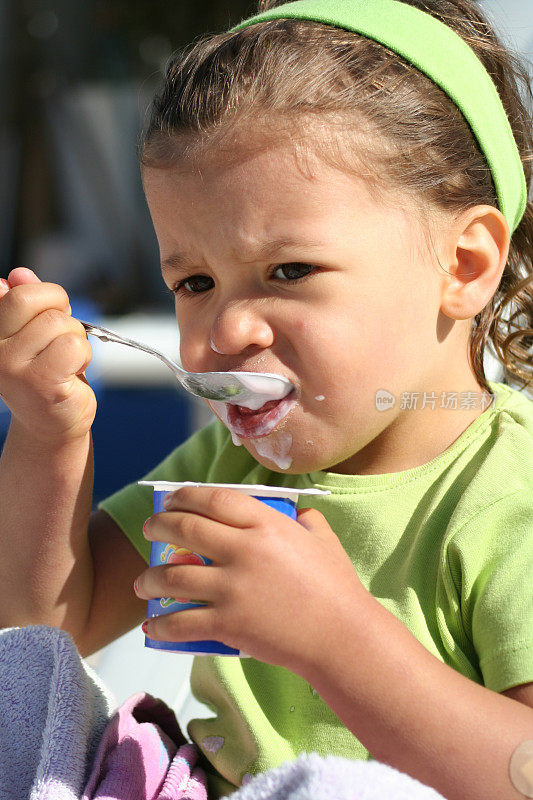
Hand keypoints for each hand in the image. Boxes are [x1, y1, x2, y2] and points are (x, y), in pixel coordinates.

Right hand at [0, 268, 94, 442]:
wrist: (52, 425)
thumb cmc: (48, 376)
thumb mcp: (34, 335)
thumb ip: (27, 304)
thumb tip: (19, 274)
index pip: (18, 292)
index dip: (47, 297)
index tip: (53, 316)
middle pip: (33, 300)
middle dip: (62, 312)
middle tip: (65, 337)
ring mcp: (13, 367)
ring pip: (59, 323)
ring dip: (76, 340)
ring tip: (68, 362)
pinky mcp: (40, 383)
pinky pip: (73, 346)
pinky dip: (83, 355)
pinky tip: (73, 372)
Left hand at [134, 485, 365, 671]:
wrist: (342, 636)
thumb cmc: (336, 586)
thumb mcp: (323, 538)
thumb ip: (303, 519)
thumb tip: (293, 512)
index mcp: (267, 524)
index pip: (214, 499)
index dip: (185, 495)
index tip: (171, 499)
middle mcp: (244, 550)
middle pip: (186, 529)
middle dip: (159, 527)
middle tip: (150, 530)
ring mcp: (233, 588)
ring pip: (174, 576)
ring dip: (150, 578)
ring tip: (142, 582)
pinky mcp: (228, 624)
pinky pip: (182, 622)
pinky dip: (161, 625)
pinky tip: (152, 626)